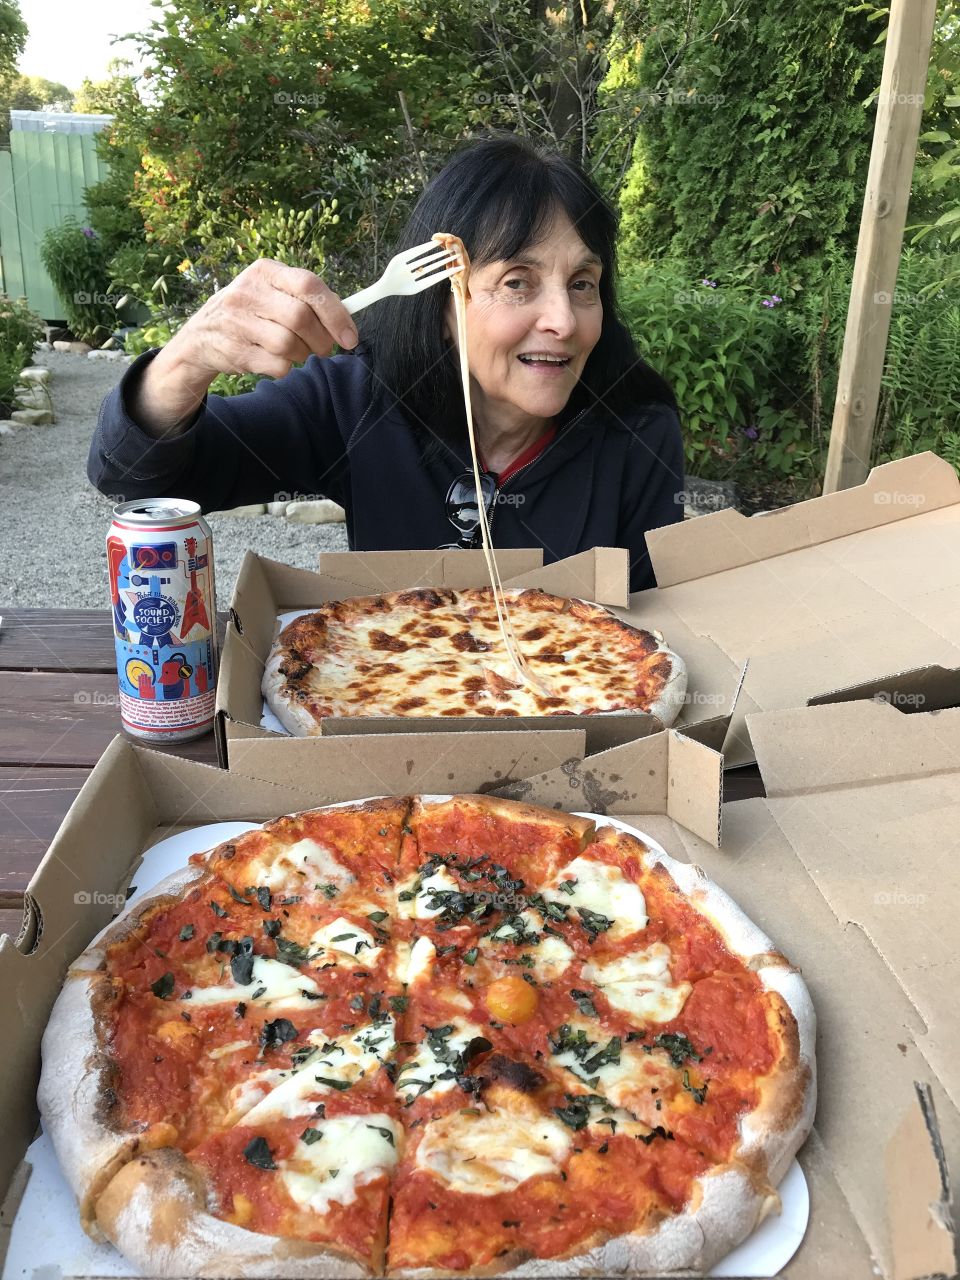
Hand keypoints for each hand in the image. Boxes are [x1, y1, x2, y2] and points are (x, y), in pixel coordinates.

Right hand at [164, 258, 359, 381]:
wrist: (202, 336)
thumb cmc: (251, 312)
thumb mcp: (272, 292)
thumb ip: (306, 299)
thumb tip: (347, 319)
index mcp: (265, 271)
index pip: (309, 284)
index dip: (335, 313)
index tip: (350, 336)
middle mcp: (248, 291)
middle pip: (301, 318)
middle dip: (322, 340)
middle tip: (325, 349)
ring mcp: (237, 321)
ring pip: (289, 345)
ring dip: (303, 355)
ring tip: (296, 351)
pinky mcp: (234, 350)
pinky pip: (277, 366)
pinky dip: (285, 368)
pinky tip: (275, 359)